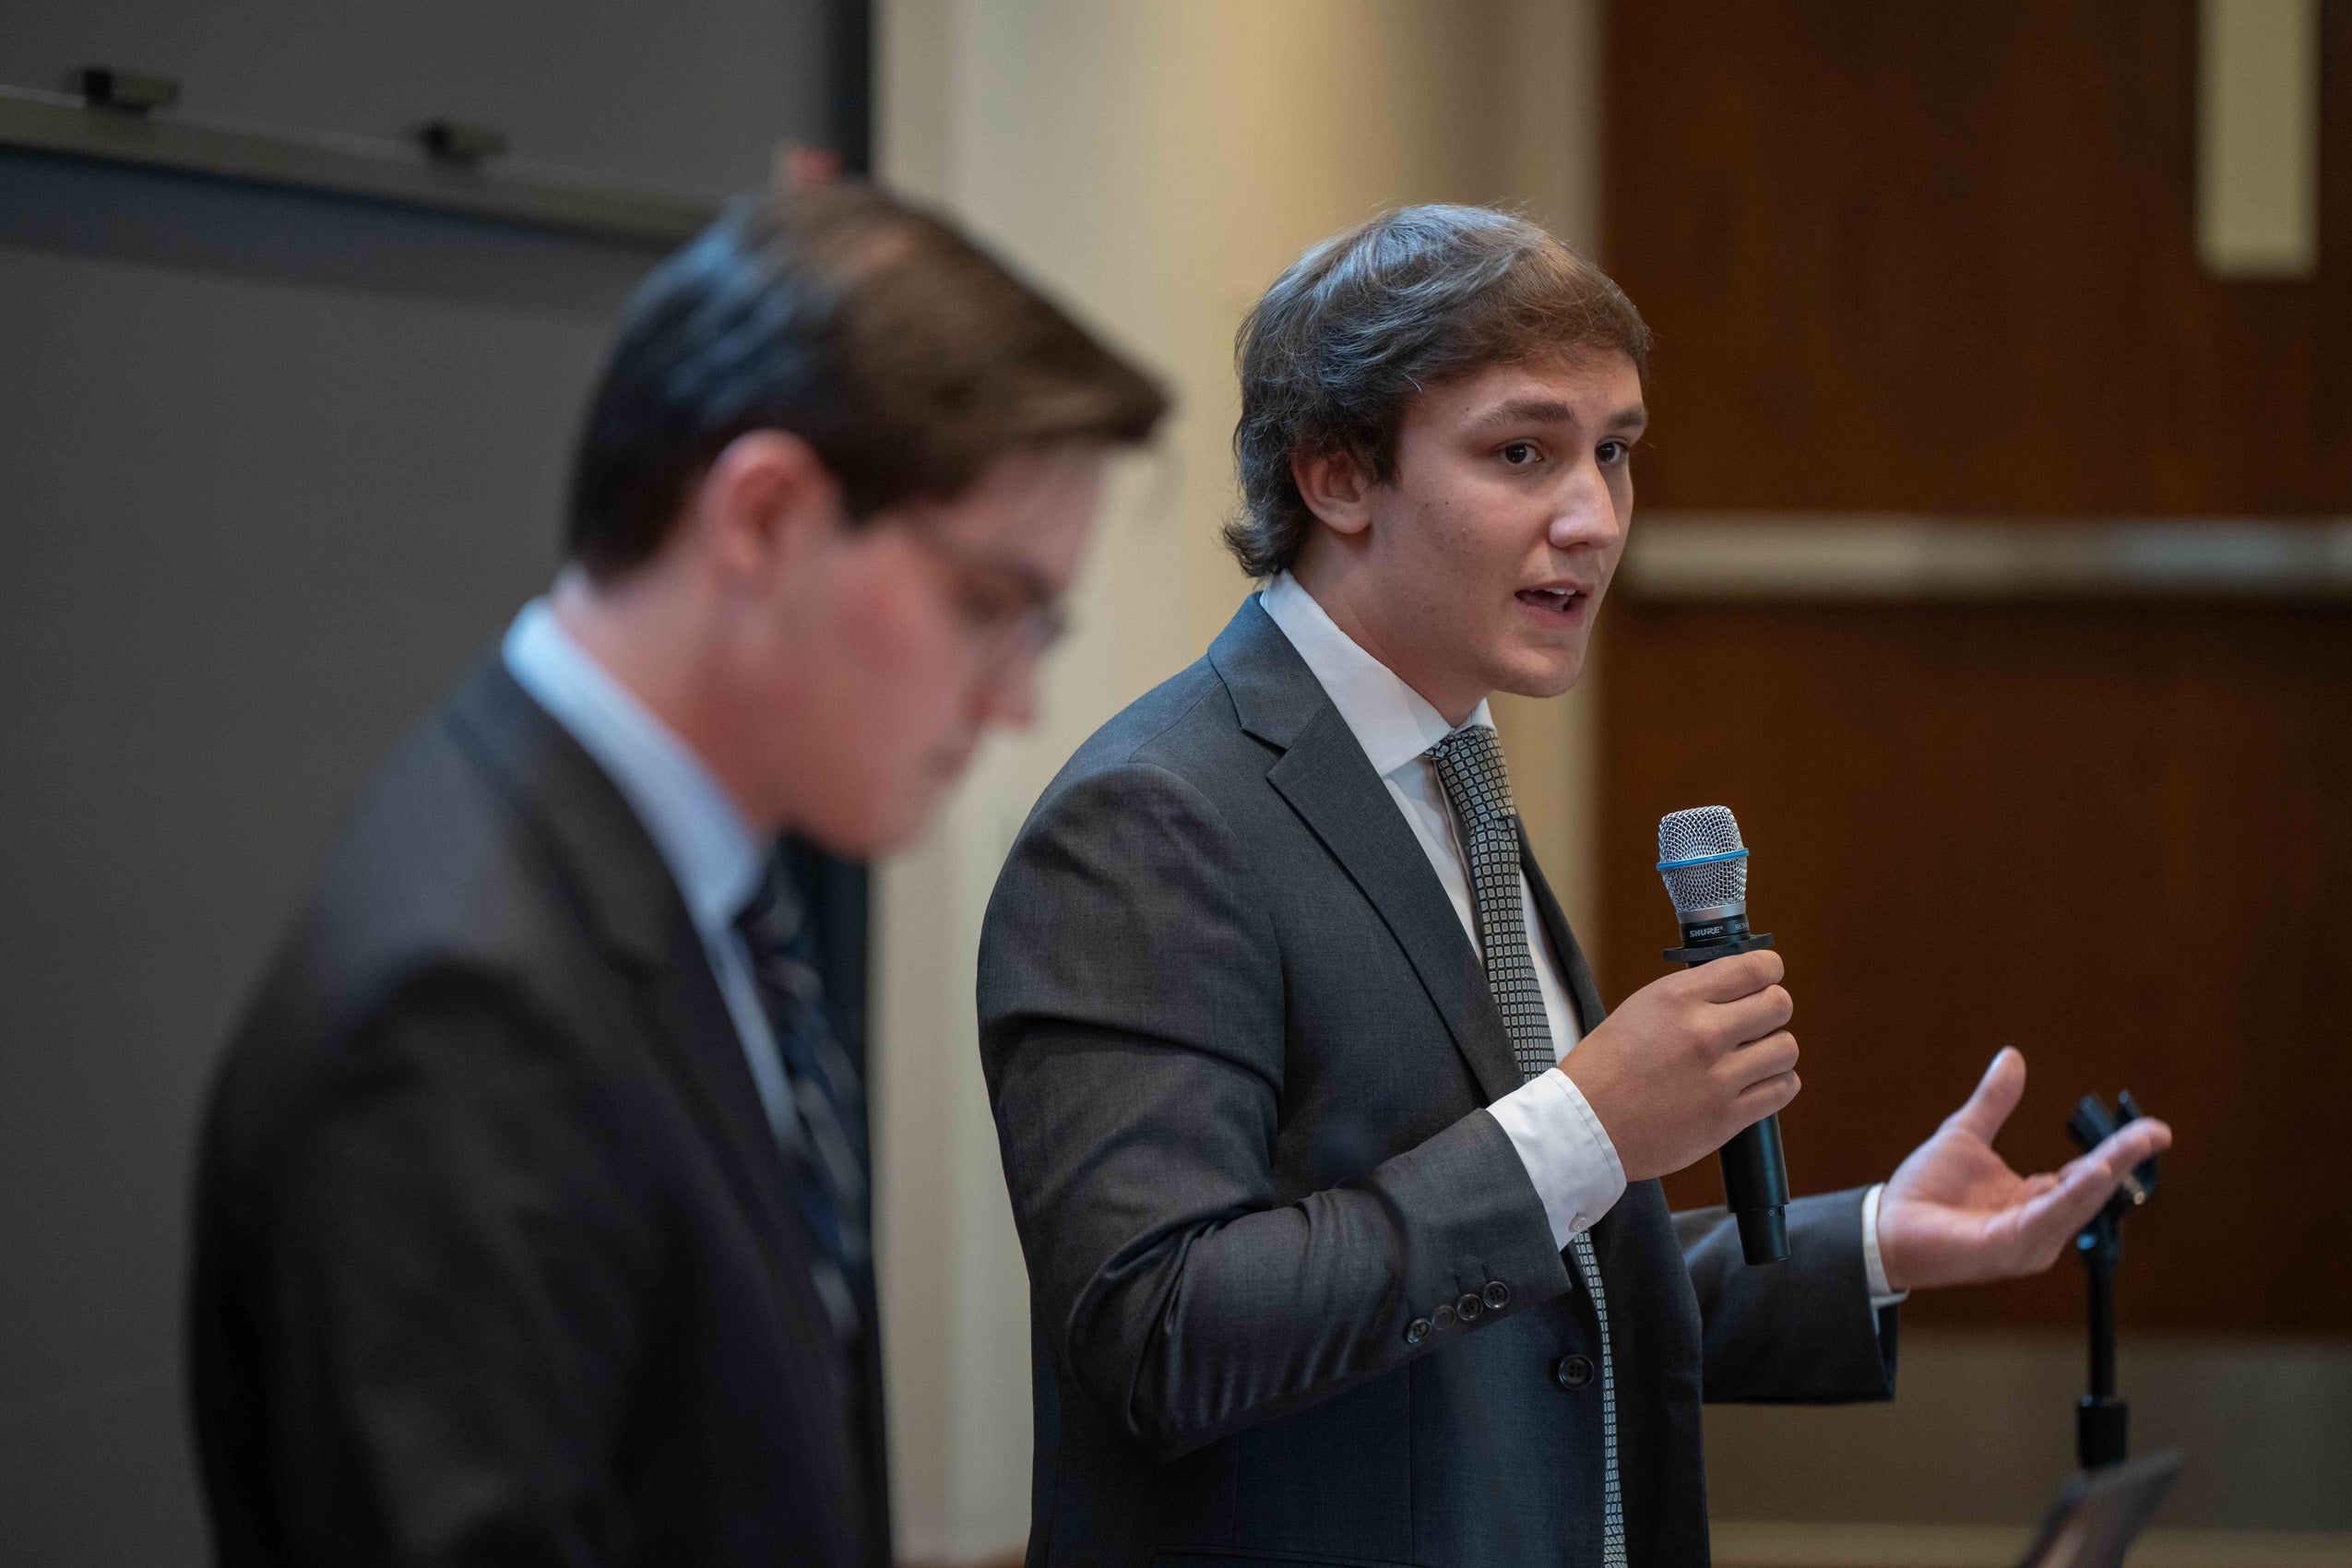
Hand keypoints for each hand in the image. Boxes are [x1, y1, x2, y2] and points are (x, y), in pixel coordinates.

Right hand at [1561, 949, 1799, 1182]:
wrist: (1585, 1125)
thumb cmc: (1605, 1067)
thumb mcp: (1641, 1008)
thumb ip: (1691, 996)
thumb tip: (1734, 988)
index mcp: (1679, 999)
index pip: (1755, 968)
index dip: (1769, 970)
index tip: (1767, 978)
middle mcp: (1703, 1033)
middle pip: (1779, 1005)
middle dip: (1772, 1009)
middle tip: (1757, 1021)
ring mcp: (1718, 1078)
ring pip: (1786, 1049)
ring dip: (1774, 1050)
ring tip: (1754, 1057)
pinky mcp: (1727, 1117)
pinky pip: (1782, 1089)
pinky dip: (1776, 1083)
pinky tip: (1757, 1083)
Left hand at [1875, 1047, 2171, 1292]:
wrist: (1885, 1226)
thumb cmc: (1923, 1190)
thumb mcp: (1965, 1134)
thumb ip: (1994, 1101)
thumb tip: (2012, 1056)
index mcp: (2034, 1200)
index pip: (2087, 1175)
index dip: (2118, 1151)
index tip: (2152, 1129)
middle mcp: (2039, 1225)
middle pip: (2091, 1190)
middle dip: (2124, 1160)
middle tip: (2156, 1132)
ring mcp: (2026, 1241)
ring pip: (2075, 1205)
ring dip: (2104, 1177)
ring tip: (2130, 1149)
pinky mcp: (2005, 1247)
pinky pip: (2045, 1220)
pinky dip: (2070, 1198)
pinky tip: (2092, 1175)